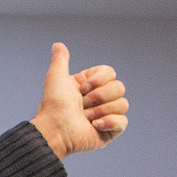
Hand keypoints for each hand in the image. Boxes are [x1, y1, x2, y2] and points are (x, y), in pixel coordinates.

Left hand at [29, 43, 128, 158]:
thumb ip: (60, 60)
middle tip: (82, 104)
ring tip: (84, 117)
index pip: (111, 73)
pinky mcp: (110, 131)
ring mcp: (107, 115)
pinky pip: (123, 121)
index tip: (82, 87)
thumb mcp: (56, 77)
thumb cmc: (53, 105)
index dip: (98, 79)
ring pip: (123, 104)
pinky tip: (94, 125)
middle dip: (99, 96)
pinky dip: (109, 122)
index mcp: (91, 86)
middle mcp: (100, 99)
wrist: (54, 129)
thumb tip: (57, 45)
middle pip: (119, 87)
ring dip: (100, 110)